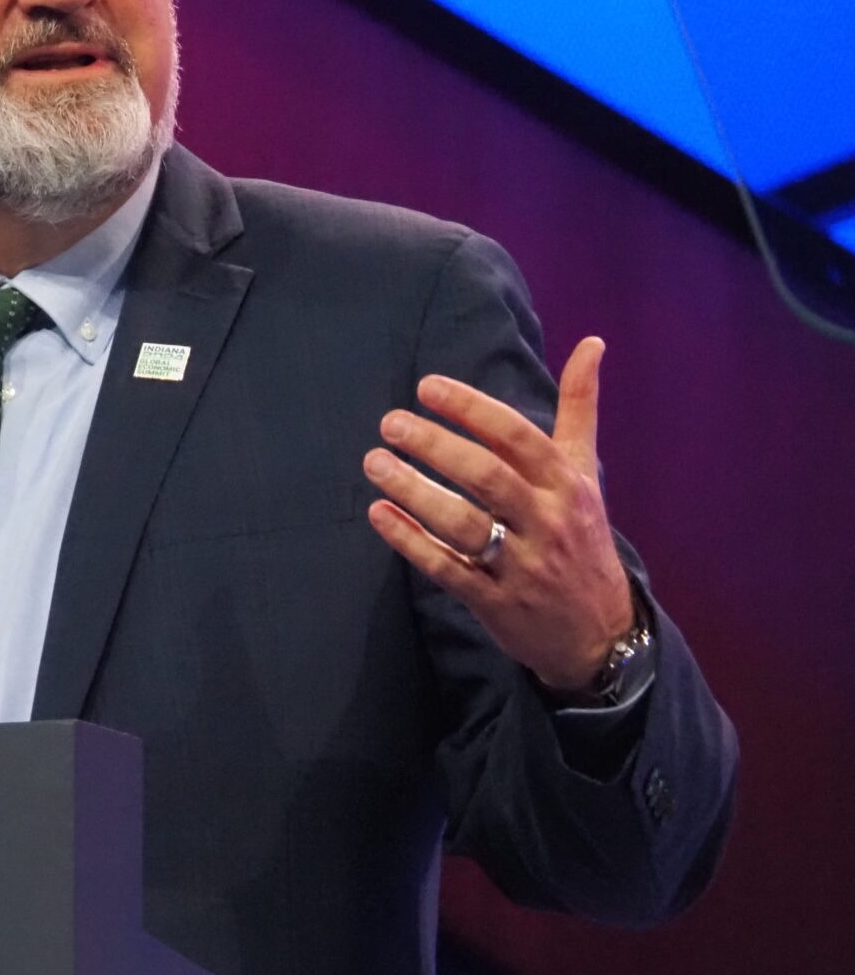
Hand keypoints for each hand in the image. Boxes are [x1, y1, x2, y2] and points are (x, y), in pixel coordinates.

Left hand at [361, 337, 635, 693]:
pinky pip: (448, 569)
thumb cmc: (581, 536)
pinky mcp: (495, 603)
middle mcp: (547, 522)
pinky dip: (411, 541)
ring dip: (415, 491)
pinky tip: (378, 514)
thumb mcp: (585, 473)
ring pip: (464, 524)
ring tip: (374, 462)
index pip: (518, 437)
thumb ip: (579, 408)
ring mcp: (522, 565)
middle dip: (436, 446)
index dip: (472, 409)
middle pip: (488, 477)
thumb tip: (591, 342)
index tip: (426, 387)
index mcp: (567, 484)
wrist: (599, 632)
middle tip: (389, 423)